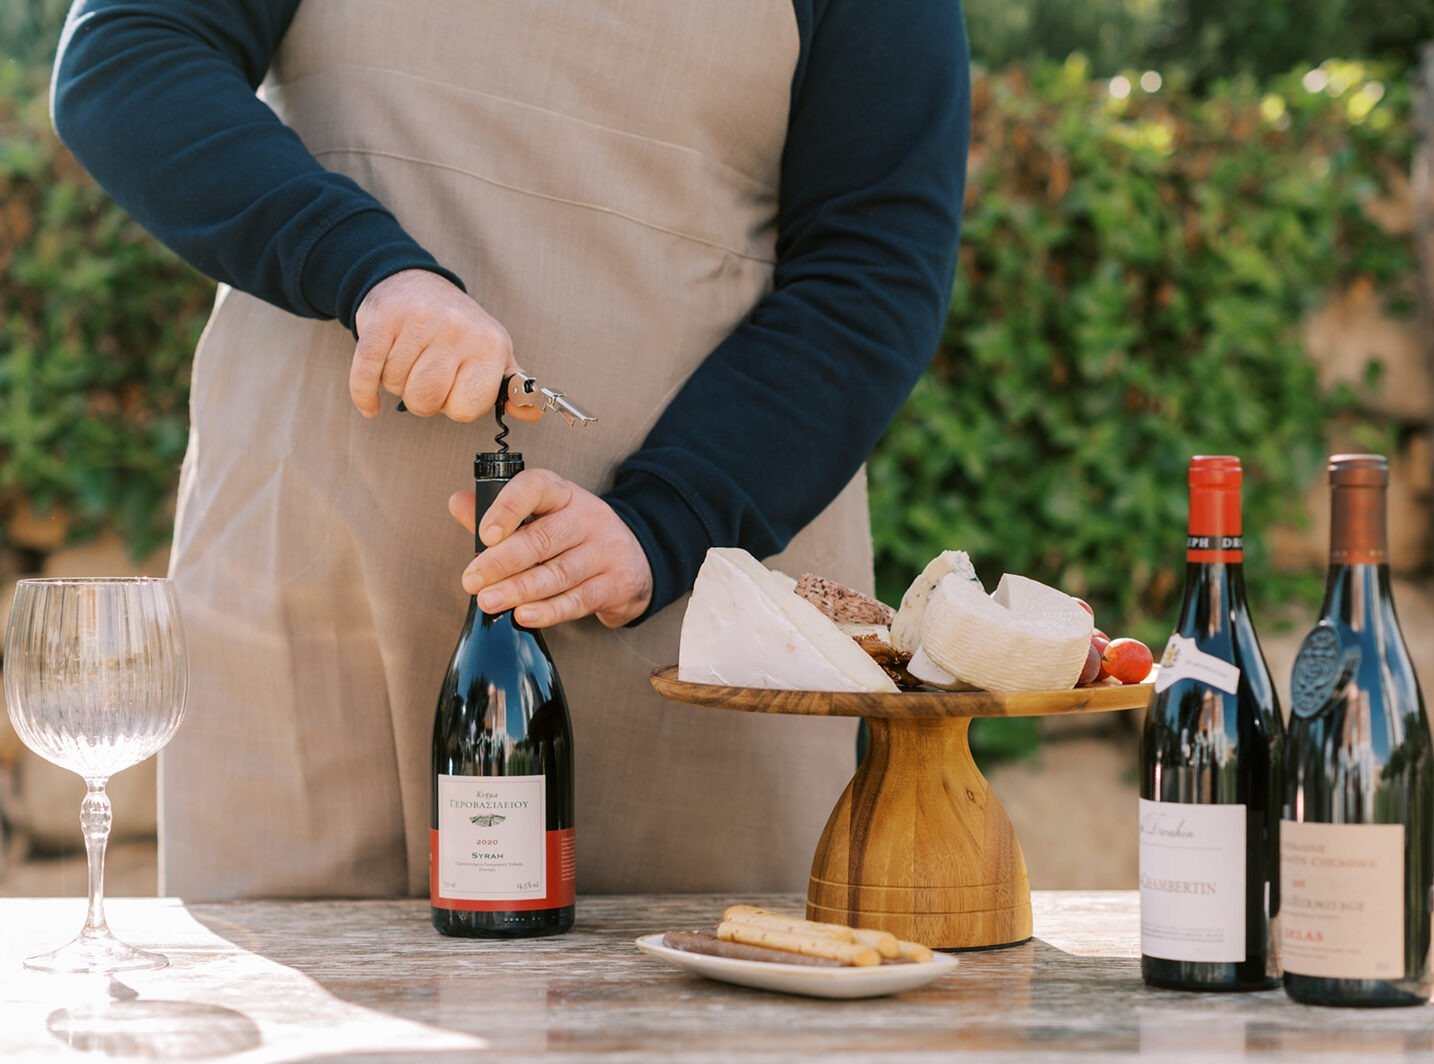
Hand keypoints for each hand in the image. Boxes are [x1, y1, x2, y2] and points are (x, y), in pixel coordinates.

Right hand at [349, 269, 543, 423]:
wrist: (416, 281)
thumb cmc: (459, 328)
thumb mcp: (494, 352)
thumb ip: (512, 387)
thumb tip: (531, 414)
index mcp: (489, 345)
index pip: (467, 408)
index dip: (455, 407)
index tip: (454, 389)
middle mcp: (458, 330)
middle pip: (426, 400)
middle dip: (422, 400)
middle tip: (427, 377)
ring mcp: (419, 322)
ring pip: (395, 386)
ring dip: (396, 384)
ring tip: (408, 362)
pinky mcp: (383, 319)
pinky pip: (366, 372)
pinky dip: (363, 393)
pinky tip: (371, 405)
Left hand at [450, 469, 652, 627]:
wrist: (632, 561)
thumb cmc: (574, 537)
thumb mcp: (543, 516)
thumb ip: (500, 514)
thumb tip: (457, 502)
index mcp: (563, 494)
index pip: (537, 488)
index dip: (508, 508)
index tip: (485, 534)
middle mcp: (587, 517)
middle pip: (544, 538)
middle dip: (502, 561)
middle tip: (472, 580)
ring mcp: (605, 551)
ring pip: (559, 572)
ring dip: (520, 590)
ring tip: (489, 601)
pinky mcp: (616, 584)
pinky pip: (578, 600)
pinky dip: (549, 611)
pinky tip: (524, 615)